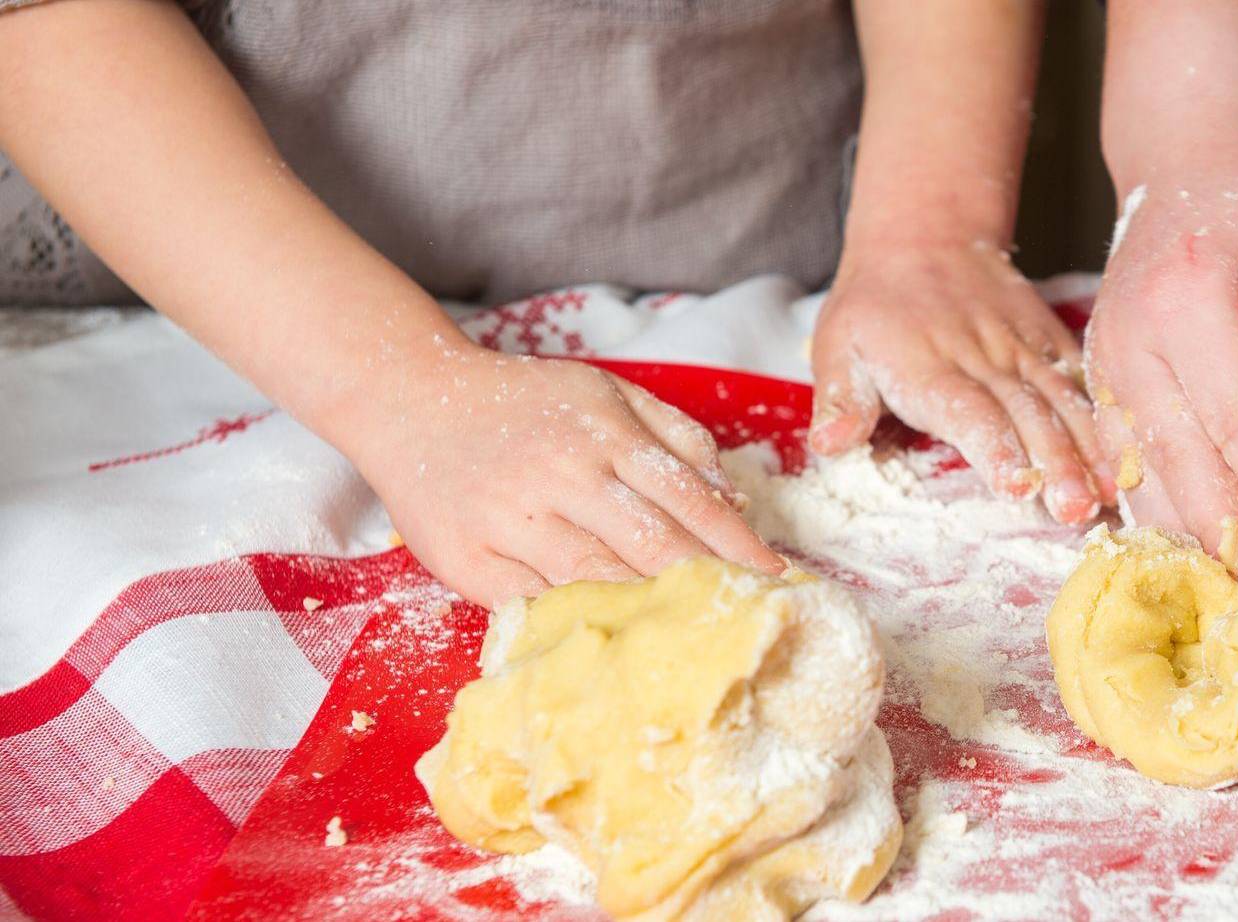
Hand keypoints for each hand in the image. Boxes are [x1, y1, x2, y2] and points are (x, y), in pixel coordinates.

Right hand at [337, 346, 781, 604]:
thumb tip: (735, 496)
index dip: (738, 546)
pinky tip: (620, 647)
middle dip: (710, 587)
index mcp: (603, 435)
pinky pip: (536, 605)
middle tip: (754, 621)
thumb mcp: (606, 394)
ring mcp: (512, 522)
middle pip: (653, 547)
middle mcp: (562, 477)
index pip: (689, 501)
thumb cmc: (523, 403)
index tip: (777, 579)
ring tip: (702, 640)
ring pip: (598, 581)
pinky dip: (580, 626)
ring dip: (655, 614)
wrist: (408, 399)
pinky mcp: (470, 561)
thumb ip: (675, 437)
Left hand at [810, 241, 1108, 524]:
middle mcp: (984, 358)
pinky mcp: (1049, 341)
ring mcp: (1023, 349)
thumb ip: (840, 401)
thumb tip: (830, 444)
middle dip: (1057, 464)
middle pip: (1028, 414)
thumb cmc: (875, 308)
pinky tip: (1129, 456)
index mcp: (929, 367)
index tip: (1019, 486)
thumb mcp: (837, 347)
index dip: (996, 450)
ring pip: (1063, 400)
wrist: (924, 237)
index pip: (970, 412)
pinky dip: (1107, 416)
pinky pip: (1082, 378)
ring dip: (1090, 449)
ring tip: (1110, 494)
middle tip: (1077, 510)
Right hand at [1086, 112, 1237, 583]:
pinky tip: (1190, 543)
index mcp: (1188, 295)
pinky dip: (1154, 503)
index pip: (1237, 419)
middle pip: (1181, 457)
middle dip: (1227, 530)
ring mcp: (1105, 357)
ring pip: (1141, 467)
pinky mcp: (1099, 375)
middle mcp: (1131, 334)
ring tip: (1234, 584)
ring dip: (1185, 529)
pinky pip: (1121, 455)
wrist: (1183, 150)